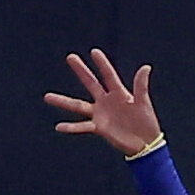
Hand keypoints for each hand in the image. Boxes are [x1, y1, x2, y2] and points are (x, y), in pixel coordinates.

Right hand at [44, 48, 163, 155]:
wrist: (146, 144)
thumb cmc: (147, 123)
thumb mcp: (144, 103)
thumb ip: (141, 86)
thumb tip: (146, 67)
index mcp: (119, 93)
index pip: (109, 75)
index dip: (103, 64)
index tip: (94, 51)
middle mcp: (106, 101)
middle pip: (91, 83)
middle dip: (81, 70)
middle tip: (70, 56)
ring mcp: (100, 114)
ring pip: (78, 105)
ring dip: (63, 102)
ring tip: (47, 97)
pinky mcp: (99, 128)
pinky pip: (82, 126)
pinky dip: (71, 127)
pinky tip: (59, 127)